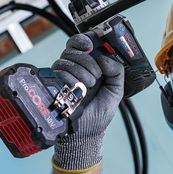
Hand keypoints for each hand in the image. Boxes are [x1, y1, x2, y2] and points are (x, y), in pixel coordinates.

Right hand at [51, 34, 123, 171]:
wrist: (86, 133)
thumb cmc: (99, 113)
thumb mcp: (116, 91)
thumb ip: (117, 72)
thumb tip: (105, 58)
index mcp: (90, 66)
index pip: (82, 44)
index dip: (84, 40)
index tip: (90, 45)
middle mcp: (75, 68)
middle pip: (73, 49)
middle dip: (87, 60)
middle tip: (97, 75)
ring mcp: (64, 76)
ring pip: (66, 59)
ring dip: (81, 71)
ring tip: (89, 86)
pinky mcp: (55, 84)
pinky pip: (58, 71)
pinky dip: (70, 78)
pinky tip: (77, 88)